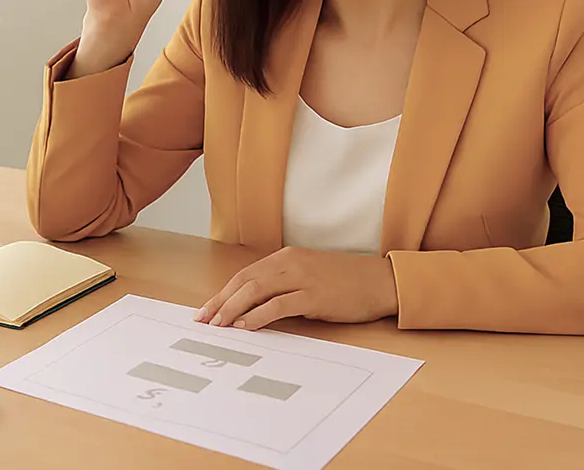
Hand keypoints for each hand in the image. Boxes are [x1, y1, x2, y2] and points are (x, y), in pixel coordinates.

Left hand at [194, 247, 398, 330]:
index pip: (246, 274)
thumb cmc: (347, 282)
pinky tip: (245, 326)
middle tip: (203, 320)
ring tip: (218, 325)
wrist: (380, 281)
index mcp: (287, 256)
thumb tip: (255, 307)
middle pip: (245, 280)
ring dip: (233, 308)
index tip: (206, 309)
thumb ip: (285, 284)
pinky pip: (278, 305)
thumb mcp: (310, 276)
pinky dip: (258, 315)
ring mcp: (303, 278)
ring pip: (256, 290)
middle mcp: (291, 262)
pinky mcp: (314, 296)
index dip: (223, 292)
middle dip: (220, 301)